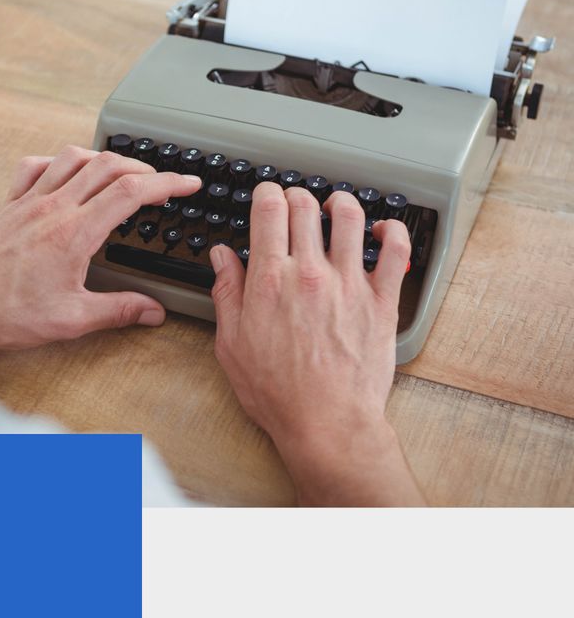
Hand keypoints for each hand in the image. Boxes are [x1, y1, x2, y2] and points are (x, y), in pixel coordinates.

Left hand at [0, 146, 201, 351]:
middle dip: (144, 167)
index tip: (186, 183)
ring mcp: (29, 202)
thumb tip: (151, 311)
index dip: (167, 183)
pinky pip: (36, 167)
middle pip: (108, 166)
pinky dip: (58, 163)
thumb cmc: (6, 312)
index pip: (131, 192)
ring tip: (121, 172)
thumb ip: (118, 311)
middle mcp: (53, 209)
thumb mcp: (72, 320)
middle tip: (163, 182)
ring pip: (73, 157)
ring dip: (104, 158)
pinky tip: (66, 174)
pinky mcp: (11, 206)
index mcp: (75, 233)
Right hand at [209, 183, 423, 505]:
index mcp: (270, 280)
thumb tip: (222, 259)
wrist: (325, 423)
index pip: (270, 212)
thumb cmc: (278, 393)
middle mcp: (311, 274)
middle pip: (307, 208)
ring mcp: (350, 284)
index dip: (268, 194)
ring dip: (341, 202)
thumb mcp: (231, 345)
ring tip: (335, 205)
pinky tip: (384, 228)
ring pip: (352, 218)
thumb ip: (227, 294)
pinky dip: (392, 230)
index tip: (267, 196)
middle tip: (295, 200)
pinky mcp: (381, 301)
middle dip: (298, 195)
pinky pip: (395, 251)